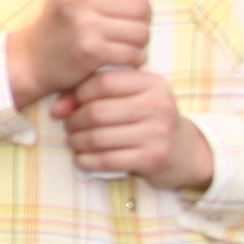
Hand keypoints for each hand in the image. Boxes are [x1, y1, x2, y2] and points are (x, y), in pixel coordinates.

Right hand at [6, 0, 155, 106]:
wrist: (32, 58)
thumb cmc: (62, 22)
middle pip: (142, 5)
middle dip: (142, 18)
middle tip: (125, 25)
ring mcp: (84, 25)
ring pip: (142, 31)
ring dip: (139, 40)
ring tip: (122, 41)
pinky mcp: (91, 51)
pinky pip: (134, 53)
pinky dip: (133, 58)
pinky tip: (119, 56)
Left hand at [56, 66, 213, 187]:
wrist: (185, 152)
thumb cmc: (148, 121)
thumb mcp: (133, 99)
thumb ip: (98, 94)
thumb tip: (58, 108)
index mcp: (152, 84)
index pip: (102, 82)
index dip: (76, 94)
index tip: (66, 106)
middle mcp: (158, 106)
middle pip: (97, 111)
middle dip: (74, 121)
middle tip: (69, 127)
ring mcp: (157, 133)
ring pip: (98, 137)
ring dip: (76, 142)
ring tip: (73, 142)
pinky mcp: (153, 158)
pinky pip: (107, 160)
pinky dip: (87, 161)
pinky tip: (82, 159)